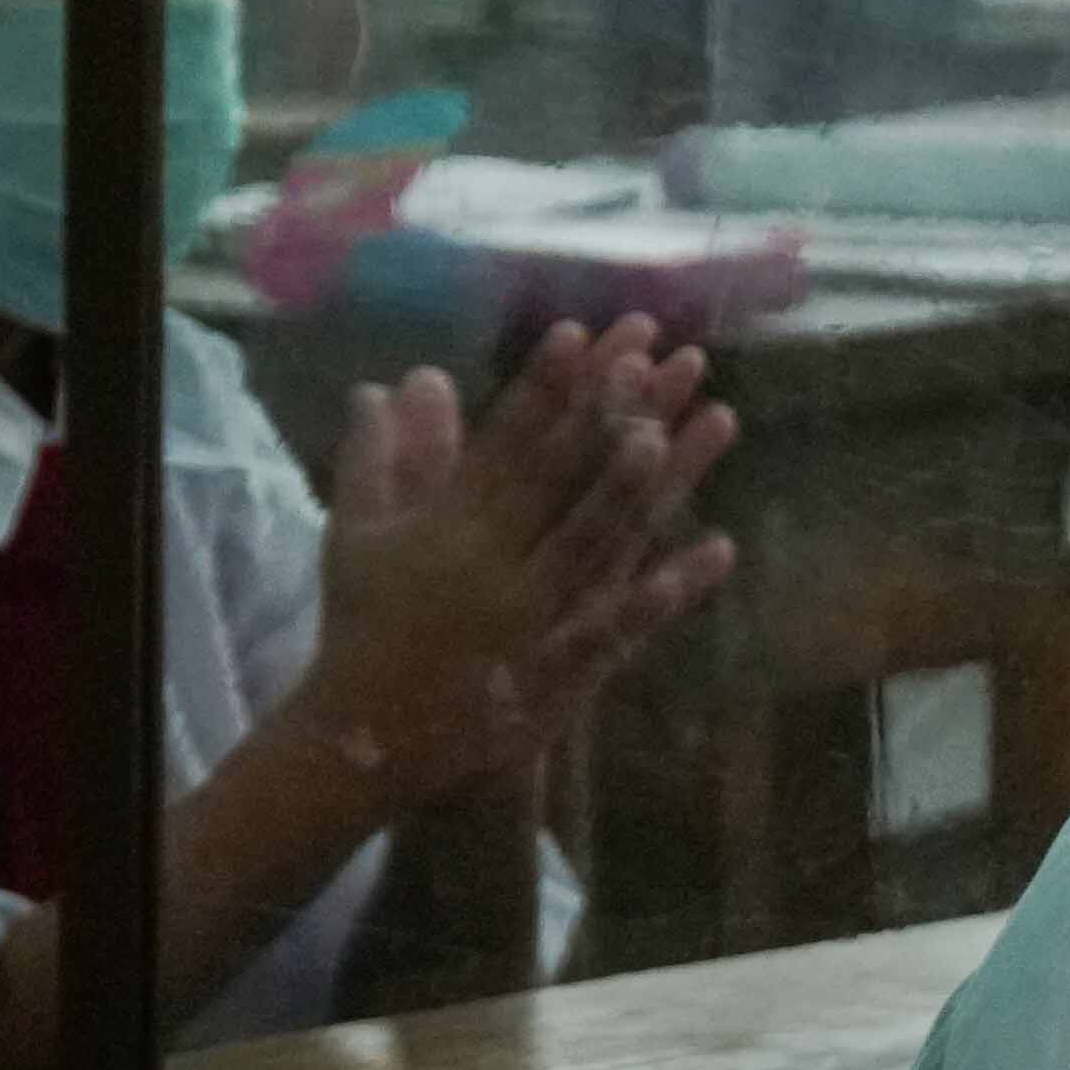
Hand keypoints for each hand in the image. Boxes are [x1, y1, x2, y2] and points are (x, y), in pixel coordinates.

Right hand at [293, 316, 736, 806]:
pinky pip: (616, 625)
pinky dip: (663, 591)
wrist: (364, 738)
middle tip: (649, 354)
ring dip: (635, 486)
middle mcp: (486, 562)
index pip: (500, 441)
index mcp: (442, 524)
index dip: (542, 386)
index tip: (578, 331)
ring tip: (676, 431)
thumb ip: (376, 456)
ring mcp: (524, 616)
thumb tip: (379, 384)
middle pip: (556, 476)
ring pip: (592, 539)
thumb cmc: (364, 625)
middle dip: (602, 412)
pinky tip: (712, 554)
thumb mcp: (356, 534)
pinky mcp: (554, 667)